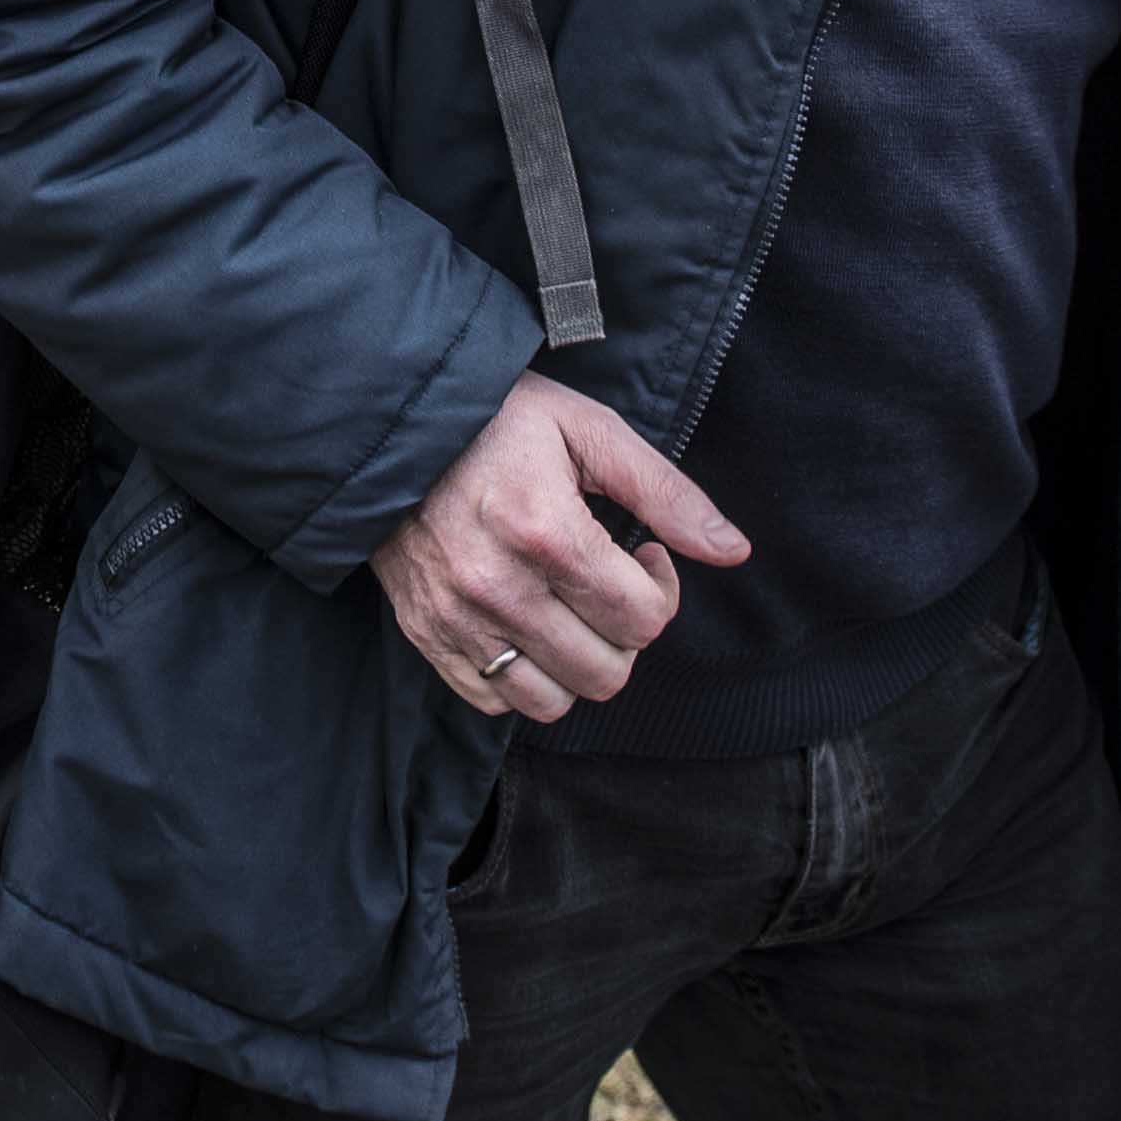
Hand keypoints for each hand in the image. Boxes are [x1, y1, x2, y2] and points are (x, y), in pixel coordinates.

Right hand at [373, 375, 747, 721]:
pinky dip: (519, 676)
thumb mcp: (588, 430)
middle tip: (608, 584)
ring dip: (574, 664)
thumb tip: (733, 550)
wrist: (387, 421)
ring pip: (552, 701)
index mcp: (547, 532)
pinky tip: (524, 624)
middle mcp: (498, 587)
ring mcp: (456, 618)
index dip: (660, 588)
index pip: (642, 620)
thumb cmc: (496, 419)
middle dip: (624, 632)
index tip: (642, 552)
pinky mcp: (425, 633)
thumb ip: (665, 492)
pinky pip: (492, 700)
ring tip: (568, 611)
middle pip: (605, 672)